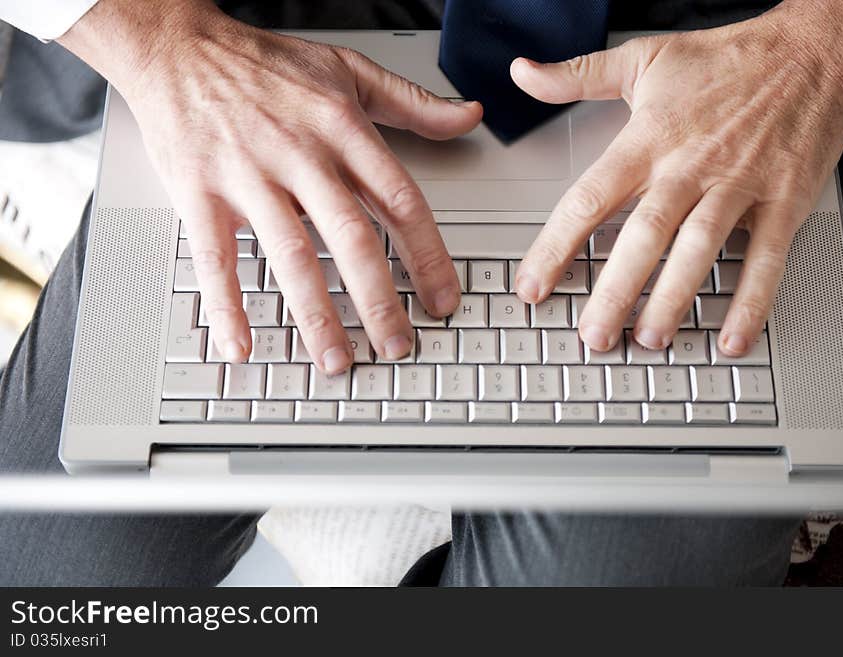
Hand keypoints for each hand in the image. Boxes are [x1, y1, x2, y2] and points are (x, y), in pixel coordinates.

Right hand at [60, 0, 481, 371]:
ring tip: (336, 360)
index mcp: (343, 129)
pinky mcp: (199, 191)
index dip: (428, 255)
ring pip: (291, 255)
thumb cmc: (264, 64)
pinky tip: (242, 344)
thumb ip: (414, 102)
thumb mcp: (349, 69)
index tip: (442, 299)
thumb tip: (469, 117)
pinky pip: (215, 257)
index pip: (400, 200)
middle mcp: (300, 154)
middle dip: (379, 301)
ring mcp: (248, 174)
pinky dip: (227, 305)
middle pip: (352, 239)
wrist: (177, 47)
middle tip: (397, 346)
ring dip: (316, 315)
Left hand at [511, 0, 842, 355]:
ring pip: (698, 249)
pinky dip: (751, 300)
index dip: (555, 247)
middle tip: (592, 336)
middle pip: (642, 235)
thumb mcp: (641, 58)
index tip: (531, 288)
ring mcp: (737, 185)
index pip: (589, 199)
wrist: (809, 51)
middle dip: (615, 291)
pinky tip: (732, 337)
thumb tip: (523, 74)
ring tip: (649, 339)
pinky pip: (766, 256)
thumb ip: (576, 75)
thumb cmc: (723, 61)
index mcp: (647, 139)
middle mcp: (688, 166)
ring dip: (673, 300)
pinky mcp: (783, 199)